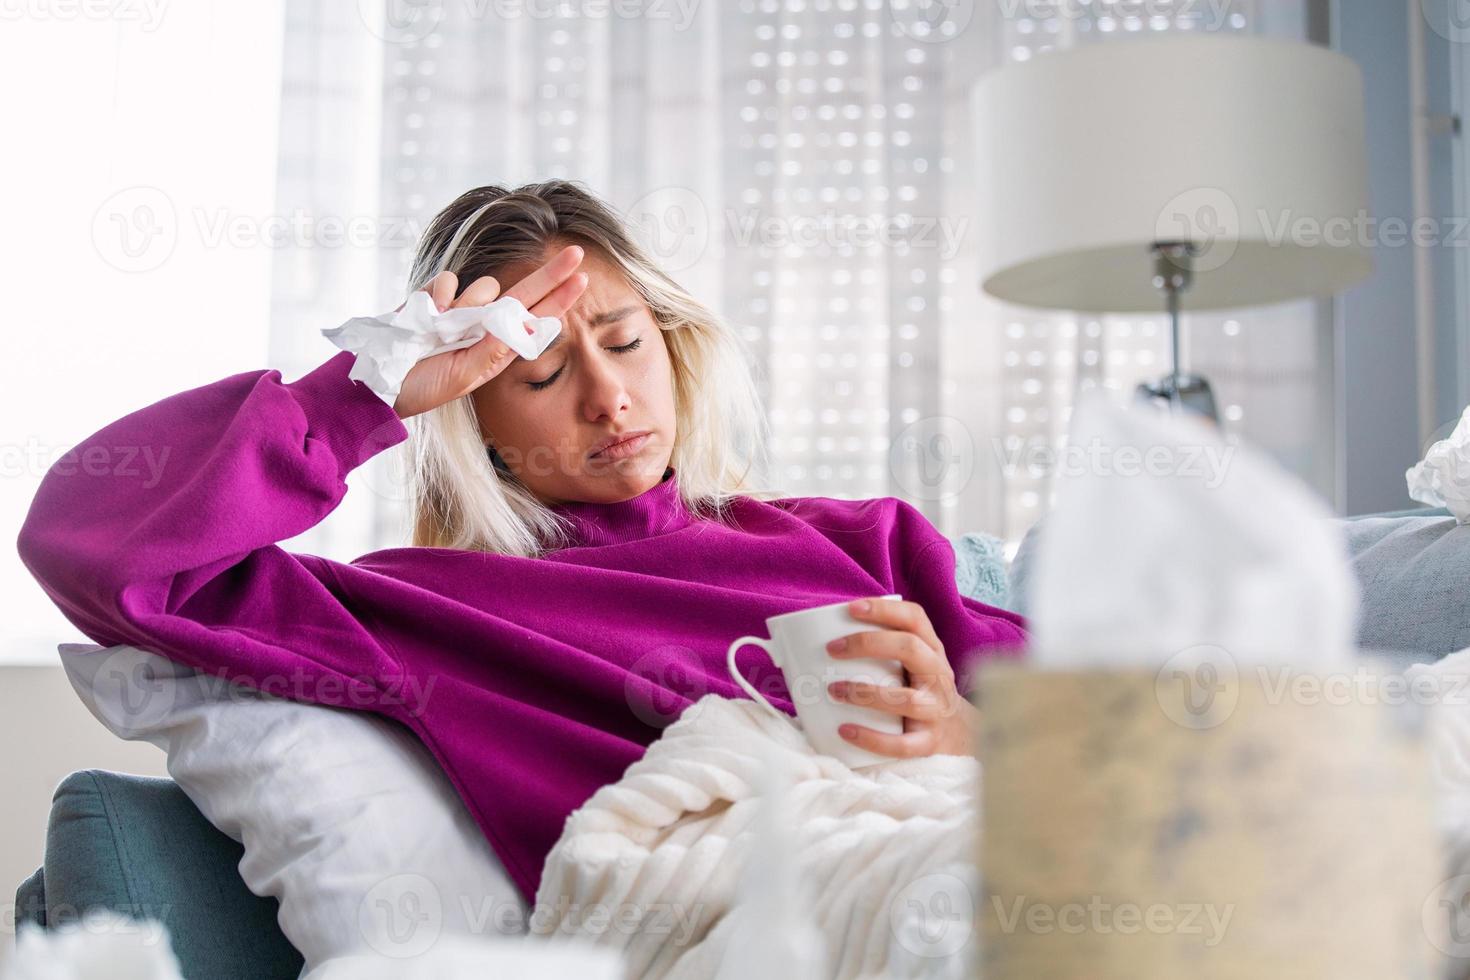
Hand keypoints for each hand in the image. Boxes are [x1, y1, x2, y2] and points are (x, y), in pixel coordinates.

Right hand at [392, 244, 588, 419]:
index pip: (535, 318)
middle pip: (524, 292)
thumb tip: (526, 325)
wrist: (382, 381)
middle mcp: (485, 324)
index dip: (559, 298)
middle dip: (550, 273)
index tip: (583, 279)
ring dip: (472, 302)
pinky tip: (428, 316)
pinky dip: (441, 296)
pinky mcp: (436, 297)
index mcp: (497, 346)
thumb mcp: (465, 376)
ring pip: (485, 285)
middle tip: (576, 253)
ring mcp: (461, 308)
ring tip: (446, 330)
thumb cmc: (426, 387)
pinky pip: (450, 281)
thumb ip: (494, 349)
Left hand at [824, 597, 978, 759]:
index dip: (884, 609)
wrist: (959, 734)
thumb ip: (880, 650)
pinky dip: (871, 738)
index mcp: (932, 649)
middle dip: (868, 644)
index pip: (914, 618)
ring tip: (833, 690)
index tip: (850, 609)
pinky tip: (844, 730)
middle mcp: (938, 675)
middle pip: (910, 648)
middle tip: (832, 648)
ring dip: (864, 693)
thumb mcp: (911, 664)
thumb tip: (809, 641)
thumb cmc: (917, 690)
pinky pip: (901, 744)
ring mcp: (937, 710)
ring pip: (905, 699)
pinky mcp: (929, 742)